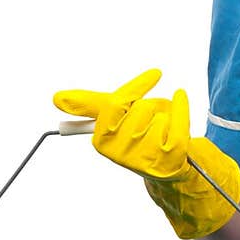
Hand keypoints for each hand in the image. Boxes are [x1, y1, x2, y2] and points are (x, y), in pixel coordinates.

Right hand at [53, 68, 239, 237]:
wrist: (165, 164)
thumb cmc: (138, 134)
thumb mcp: (114, 117)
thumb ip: (89, 105)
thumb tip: (56, 98)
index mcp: (103, 141)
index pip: (116, 104)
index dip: (136, 88)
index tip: (156, 74)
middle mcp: (121, 153)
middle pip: (141, 108)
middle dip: (151, 108)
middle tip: (152, 121)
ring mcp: (146, 158)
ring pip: (160, 116)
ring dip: (165, 115)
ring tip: (163, 130)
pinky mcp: (169, 159)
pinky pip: (178, 123)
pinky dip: (183, 108)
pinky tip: (182, 101)